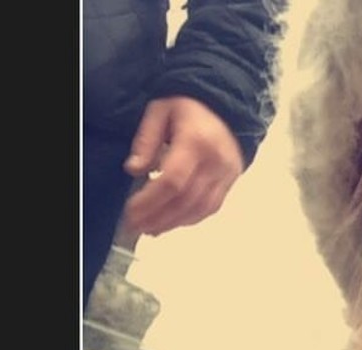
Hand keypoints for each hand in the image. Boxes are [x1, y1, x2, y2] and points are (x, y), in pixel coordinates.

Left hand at [121, 96, 244, 237]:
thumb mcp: (160, 111)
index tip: (131, 210)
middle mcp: (214, 162)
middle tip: (135, 226)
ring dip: (172, 223)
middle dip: (157, 217)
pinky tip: (171, 223)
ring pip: (198, 210)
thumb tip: (134, 169)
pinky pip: (210, 209)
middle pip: (184, 200)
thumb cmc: (190, 107)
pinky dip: (188, 219)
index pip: (172, 181)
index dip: (150, 200)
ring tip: (150, 229)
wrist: (226, 107)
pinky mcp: (230, 184)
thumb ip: (146, 139)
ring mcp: (225, 176)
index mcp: (196, 141)